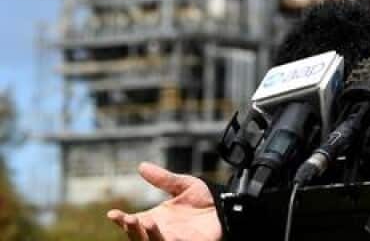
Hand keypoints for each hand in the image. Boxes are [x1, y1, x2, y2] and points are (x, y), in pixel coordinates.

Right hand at [106, 162, 221, 240]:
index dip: (121, 220)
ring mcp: (172, 240)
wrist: (227, 207)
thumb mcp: (183, 185)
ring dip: (146, 236)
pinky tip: (164, 233)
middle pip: (138, 236)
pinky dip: (165, 240)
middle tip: (128, 219)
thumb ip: (163, 178)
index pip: (132, 222)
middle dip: (131, 229)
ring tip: (146, 222)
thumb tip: (141, 166)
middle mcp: (160, 232)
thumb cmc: (205, 198)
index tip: (112, 214)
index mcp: (155, 219)